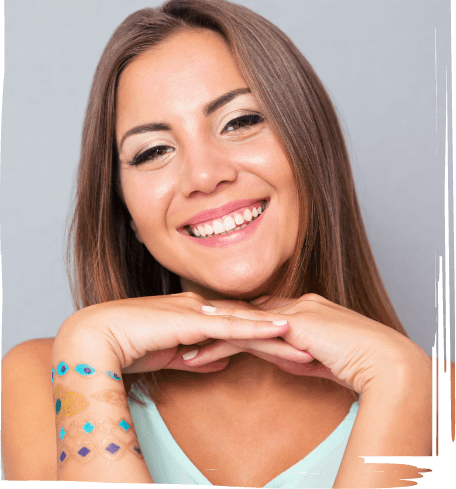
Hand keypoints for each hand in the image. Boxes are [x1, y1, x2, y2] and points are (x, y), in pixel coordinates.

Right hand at [55, 292, 308, 375]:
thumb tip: (223, 360)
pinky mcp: (190, 319)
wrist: (97, 336)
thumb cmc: (130, 344)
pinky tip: (278, 329)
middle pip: (252, 320)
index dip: (270, 332)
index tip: (296, 344)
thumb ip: (198, 355)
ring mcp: (198, 311)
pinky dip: (256, 327)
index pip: (242, 323)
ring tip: (307, 341)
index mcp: (199, 315)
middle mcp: (203, 308)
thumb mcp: (173, 354)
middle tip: (313, 344)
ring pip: (247, 321)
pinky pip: (230, 325)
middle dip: (283, 333)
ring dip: (278, 331)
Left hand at [182, 293, 428, 392]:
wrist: (383, 358)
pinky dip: (223, 339)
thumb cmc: (356, 360)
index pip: (258, 314)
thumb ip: (296, 351)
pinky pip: (250, 332)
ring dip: (211, 331)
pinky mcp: (292, 325)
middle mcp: (294, 305)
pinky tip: (202, 346)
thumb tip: (281, 354)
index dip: (232, 321)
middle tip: (185, 330)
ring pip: (242, 320)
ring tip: (183, 341)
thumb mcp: (319, 356)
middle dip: (214, 322)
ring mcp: (293, 312)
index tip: (208, 330)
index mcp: (301, 310)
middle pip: (244, 312)